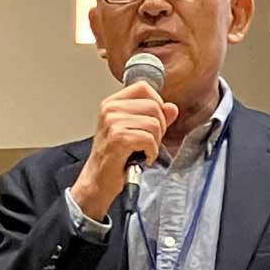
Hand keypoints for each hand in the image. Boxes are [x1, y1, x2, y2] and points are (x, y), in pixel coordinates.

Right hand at [69, 82, 178, 218]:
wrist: (98, 181)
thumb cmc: (114, 158)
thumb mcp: (134, 132)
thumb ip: (154, 117)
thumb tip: (172, 108)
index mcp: (112, 103)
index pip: (144, 88)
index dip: (157, 105)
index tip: (153, 123)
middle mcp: (111, 109)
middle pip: (154, 106)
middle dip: (159, 128)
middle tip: (149, 143)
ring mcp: (113, 122)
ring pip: (154, 123)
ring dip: (155, 142)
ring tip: (144, 151)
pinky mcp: (118, 138)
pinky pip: (149, 139)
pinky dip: (151, 152)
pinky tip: (143, 159)